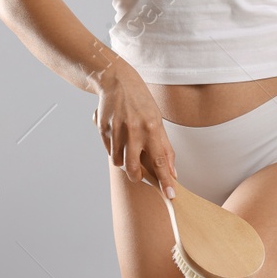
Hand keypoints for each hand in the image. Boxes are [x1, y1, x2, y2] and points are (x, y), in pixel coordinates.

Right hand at [91, 65, 178, 197]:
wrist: (117, 81)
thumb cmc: (141, 102)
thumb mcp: (158, 120)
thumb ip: (165, 147)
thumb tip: (172, 172)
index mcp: (152, 128)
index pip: (161, 161)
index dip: (166, 180)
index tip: (170, 195)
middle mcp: (134, 130)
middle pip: (134, 169)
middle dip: (137, 177)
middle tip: (140, 175)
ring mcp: (117, 130)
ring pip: (118, 162)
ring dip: (124, 161)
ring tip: (128, 146)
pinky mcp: (103, 130)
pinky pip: (108, 151)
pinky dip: (114, 149)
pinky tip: (118, 135)